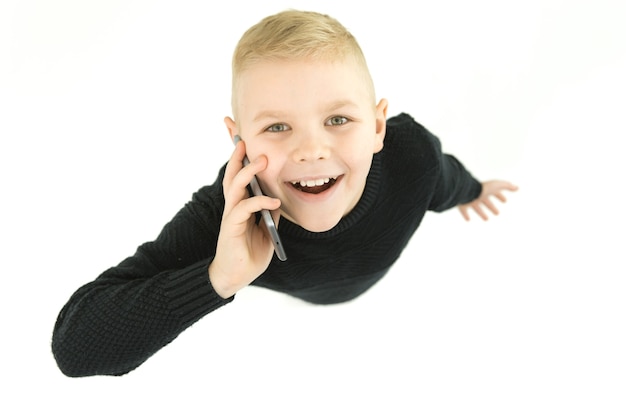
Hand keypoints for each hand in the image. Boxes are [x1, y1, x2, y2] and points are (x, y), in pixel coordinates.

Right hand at [209, 140, 280, 297]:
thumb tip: (277, 198)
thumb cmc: (250, 254)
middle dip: (236, 154)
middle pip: (232, 174)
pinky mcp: (231, 227)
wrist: (236, 277)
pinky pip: (244, 208)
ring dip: (247, 171)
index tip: (238, 135)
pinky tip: (272, 201)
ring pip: (235, 186)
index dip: (237, 156)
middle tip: (244, 137)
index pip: (238, 175)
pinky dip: (259, 202)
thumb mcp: (267, 230)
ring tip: (261, 160)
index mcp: (240, 204)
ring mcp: (231, 215)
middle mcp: (233, 206)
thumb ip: (269, 213)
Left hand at [458, 180, 517, 220]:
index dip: (500, 197)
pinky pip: (464, 210)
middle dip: (491, 206)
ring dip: (482, 213)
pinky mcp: (463, 205)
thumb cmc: (483, 188)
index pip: (495, 193)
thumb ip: (507, 186)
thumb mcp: (497, 185)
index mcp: (486, 190)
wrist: (468, 191)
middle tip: (497, 213)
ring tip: (486, 219)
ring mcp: (470, 200)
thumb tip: (517, 187)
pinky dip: (466, 215)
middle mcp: (478, 195)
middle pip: (486, 202)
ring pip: (477, 207)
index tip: (505, 201)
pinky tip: (468, 220)